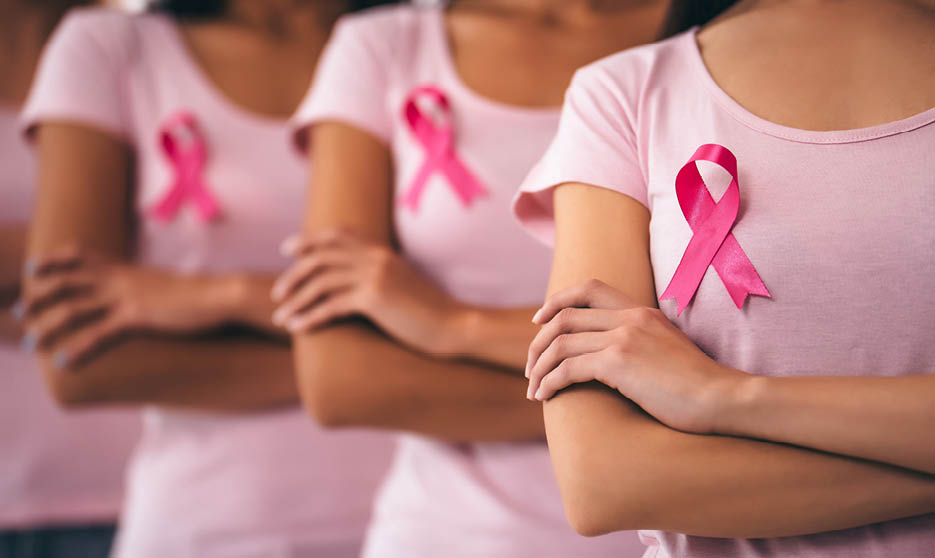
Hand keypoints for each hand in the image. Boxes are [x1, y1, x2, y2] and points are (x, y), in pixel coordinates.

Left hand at [18, 247, 238, 366]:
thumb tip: (139, 295)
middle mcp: (120, 279)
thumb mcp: (164, 286)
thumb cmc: (198, 294)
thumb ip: (145, 287)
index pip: (80, 256)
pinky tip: (65, 362)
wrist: (220, 295)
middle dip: (38, 298)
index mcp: (126, 269)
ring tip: (32, 345)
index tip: (33, 270)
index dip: (52, 261)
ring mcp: (126, 297)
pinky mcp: (137, 317)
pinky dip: (79, 349)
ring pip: (74, 309)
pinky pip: (99, 334)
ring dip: (48, 328)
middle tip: (20, 313)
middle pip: (66, 282)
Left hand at [271, 229, 465, 355]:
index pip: (338, 236)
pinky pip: (331, 306)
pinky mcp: (374, 298)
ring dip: (296, 300)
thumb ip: (380, 275)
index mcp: (382, 251)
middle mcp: (376, 258)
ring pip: (321, 282)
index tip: (288, 249)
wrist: (453, 326)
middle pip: (322, 257)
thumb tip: (355, 284)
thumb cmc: (430, 312)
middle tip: (277, 292)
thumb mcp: (403, 284)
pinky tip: (296, 328)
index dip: (309, 240)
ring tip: (280, 316)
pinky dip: (309, 317)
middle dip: (294, 274)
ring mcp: (375, 276)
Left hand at [525, 279, 747, 433]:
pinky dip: (550, 382)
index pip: (588, 288)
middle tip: (530, 367)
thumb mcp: (668, 349)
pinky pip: (567, 368)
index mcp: (641, 311)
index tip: (539, 322)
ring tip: (534, 389)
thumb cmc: (699, 385)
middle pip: (564, 316)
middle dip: (538, 342)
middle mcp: (630, 318)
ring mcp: (624, 338)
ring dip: (539, 367)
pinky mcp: (619, 363)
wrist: (723, 399)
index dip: (556, 301)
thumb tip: (612, 356)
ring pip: (560, 343)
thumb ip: (641, 341)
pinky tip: (545, 397)